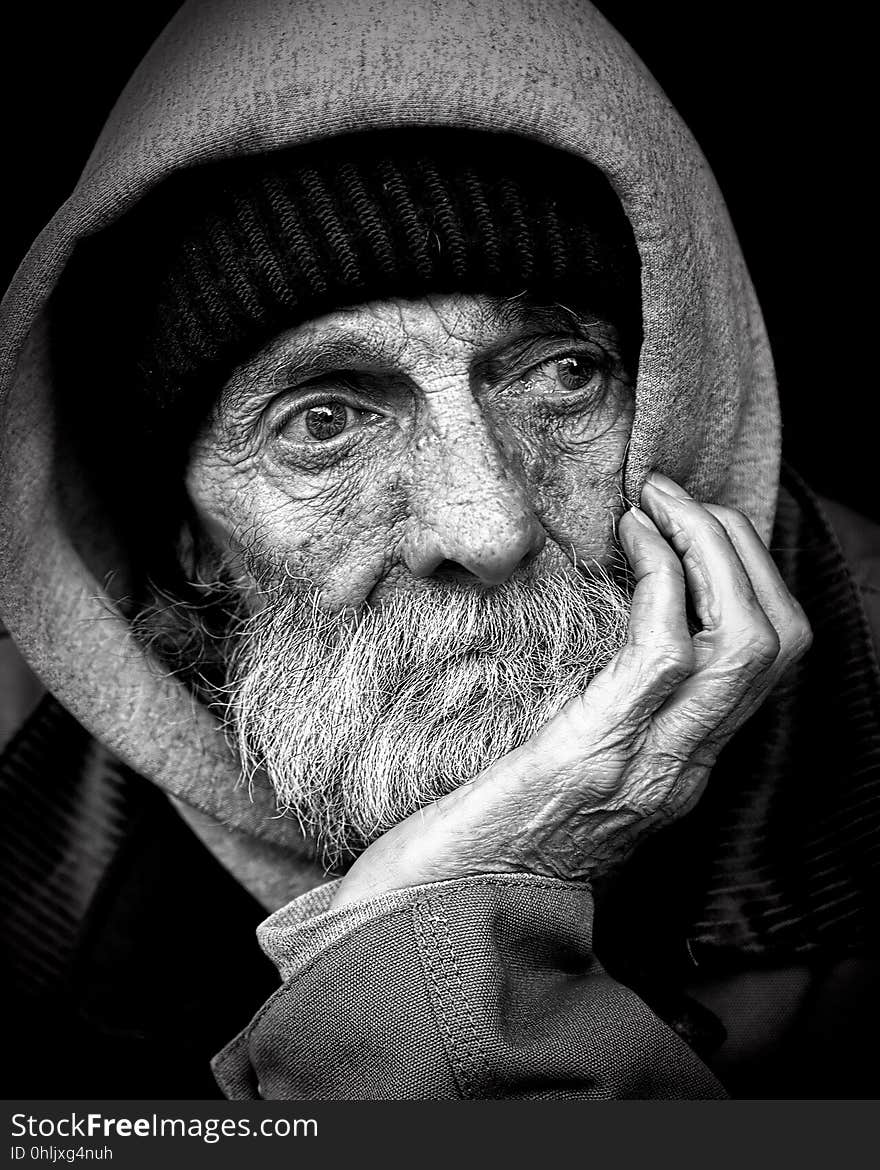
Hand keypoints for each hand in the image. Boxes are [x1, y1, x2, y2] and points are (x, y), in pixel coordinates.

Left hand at [331, 472, 811, 908]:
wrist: (428, 928)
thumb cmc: (478, 846)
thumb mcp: (561, 776)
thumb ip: (597, 723)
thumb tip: (586, 649)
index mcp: (675, 768)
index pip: (764, 664)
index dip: (748, 578)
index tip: (688, 524)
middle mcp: (682, 768)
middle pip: (776, 641)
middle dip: (742, 548)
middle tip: (678, 499)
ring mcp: (647, 765)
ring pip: (744, 640)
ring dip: (711, 547)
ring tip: (658, 502)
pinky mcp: (591, 753)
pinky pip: (664, 651)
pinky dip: (662, 577)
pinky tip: (627, 539)